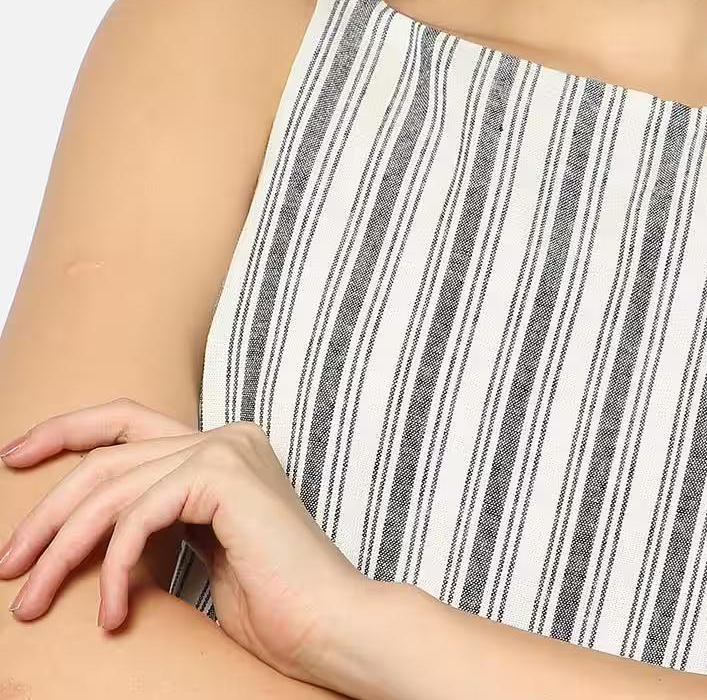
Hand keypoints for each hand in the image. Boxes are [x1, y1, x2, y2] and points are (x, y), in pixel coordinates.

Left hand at [0, 396, 389, 687]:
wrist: (330, 628)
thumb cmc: (272, 610)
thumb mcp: (194, 558)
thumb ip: (154, 529)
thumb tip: (82, 536)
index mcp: (221, 449)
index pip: (126, 422)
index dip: (65, 431)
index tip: (13, 456)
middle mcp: (224, 436)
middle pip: (106, 456)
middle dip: (46, 512)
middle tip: (8, 567)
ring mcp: (226, 449)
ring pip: (112, 487)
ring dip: (61, 551)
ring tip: (31, 604)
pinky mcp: (225, 475)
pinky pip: (139, 514)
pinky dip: (112, 567)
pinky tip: (110, 615)